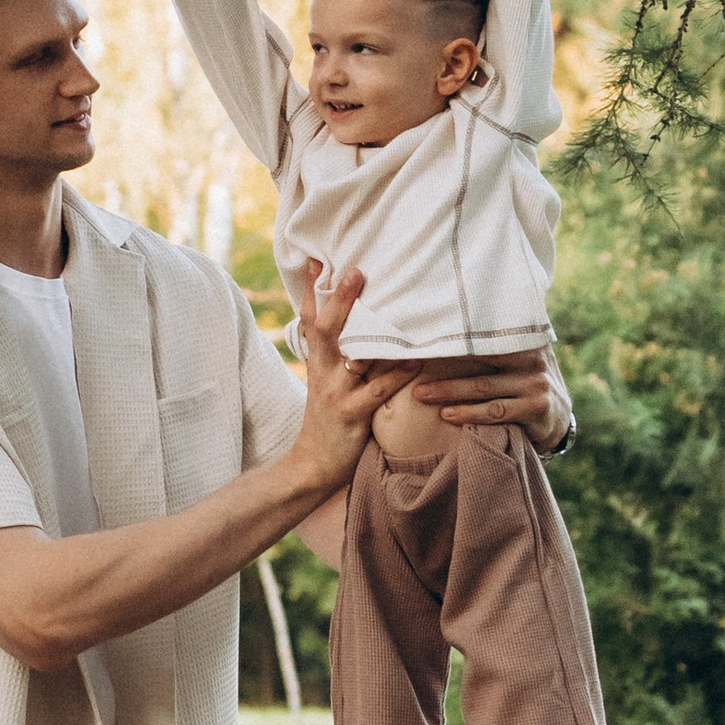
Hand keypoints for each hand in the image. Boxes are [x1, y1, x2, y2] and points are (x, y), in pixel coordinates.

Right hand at [293, 263, 418, 490]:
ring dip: (374, 332)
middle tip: (356, 271)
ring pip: (353, 355)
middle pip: (326, 329)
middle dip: (340, 299)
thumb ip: (337, 357)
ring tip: (396, 308)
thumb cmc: (327, 419)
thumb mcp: (324, 383)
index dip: (312, 291)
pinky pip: (378, 390)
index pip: (309, 320)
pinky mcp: (352, 414)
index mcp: (316, 363)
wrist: (313, 464)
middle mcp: (323, 372)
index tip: (319, 260)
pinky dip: (398, 374)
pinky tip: (416, 360)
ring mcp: (336, 393)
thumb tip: (360, 328)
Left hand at [401, 347, 570, 446]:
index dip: (452, 337)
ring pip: (483, 388)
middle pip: (478, 361)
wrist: (555, 417)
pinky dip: (469, 414)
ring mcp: (535, 383)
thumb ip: (495, 339)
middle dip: (443, 366)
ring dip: (449, 392)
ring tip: (421, 394)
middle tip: (411, 368)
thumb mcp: (516, 356)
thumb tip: (451, 314)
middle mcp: (532, 358)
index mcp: (523, 339)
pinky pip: (495, 412)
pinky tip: (448, 415)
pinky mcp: (535, 408)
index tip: (422, 338)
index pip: (483, 335)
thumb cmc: (522, 381)